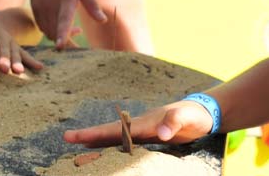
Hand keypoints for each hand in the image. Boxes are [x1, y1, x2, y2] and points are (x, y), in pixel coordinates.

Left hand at [0, 13, 42, 74]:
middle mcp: (2, 35)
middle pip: (4, 48)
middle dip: (5, 59)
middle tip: (4, 69)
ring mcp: (10, 41)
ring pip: (14, 52)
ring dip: (17, 61)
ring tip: (19, 72)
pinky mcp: (16, 48)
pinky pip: (24, 55)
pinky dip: (32, 61)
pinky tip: (40, 67)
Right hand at [28, 0, 105, 48]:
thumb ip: (91, 4)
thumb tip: (103, 20)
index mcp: (65, 0)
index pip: (63, 21)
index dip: (62, 35)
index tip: (61, 47)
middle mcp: (50, 6)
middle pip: (55, 33)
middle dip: (67, 42)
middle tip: (80, 34)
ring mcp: (40, 8)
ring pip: (48, 32)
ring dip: (59, 36)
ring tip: (75, 29)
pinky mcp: (35, 7)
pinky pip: (42, 26)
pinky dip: (51, 30)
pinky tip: (60, 23)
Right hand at [63, 100, 213, 147]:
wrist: (202, 113)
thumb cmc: (194, 115)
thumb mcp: (187, 117)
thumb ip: (173, 123)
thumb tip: (160, 134)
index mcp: (144, 122)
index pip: (115, 130)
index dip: (96, 134)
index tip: (76, 136)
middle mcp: (139, 126)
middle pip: (109, 133)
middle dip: (88, 136)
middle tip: (66, 138)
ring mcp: (142, 133)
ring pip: (115, 140)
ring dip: (97, 144)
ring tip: (78, 149)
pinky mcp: (148, 139)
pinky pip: (126, 146)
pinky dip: (112, 149)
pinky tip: (105, 154)